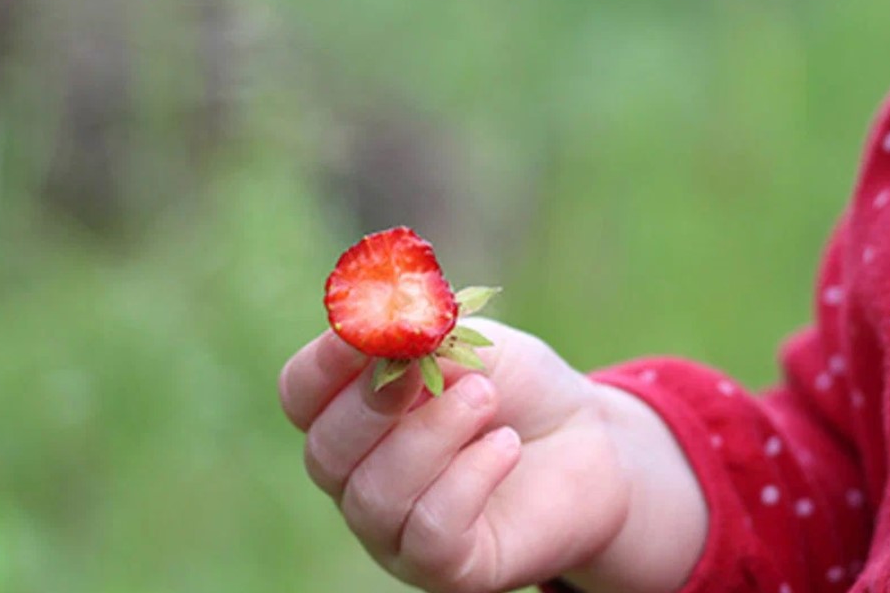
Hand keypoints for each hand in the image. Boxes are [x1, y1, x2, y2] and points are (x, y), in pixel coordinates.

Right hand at [277, 318, 705, 592]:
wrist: (588, 443)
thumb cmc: (517, 390)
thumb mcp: (474, 344)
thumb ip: (427, 335)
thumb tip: (385, 322)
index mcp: (352, 412)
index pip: (301, 394)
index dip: (324, 362)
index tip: (365, 328)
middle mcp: (359, 476)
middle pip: (326, 451)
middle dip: (372, 404)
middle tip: (420, 368)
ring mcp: (395, 528)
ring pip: (377, 494)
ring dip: (434, 434)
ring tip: (487, 398)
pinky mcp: (445, 566)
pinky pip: (429, 531)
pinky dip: (468, 479)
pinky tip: (505, 447)